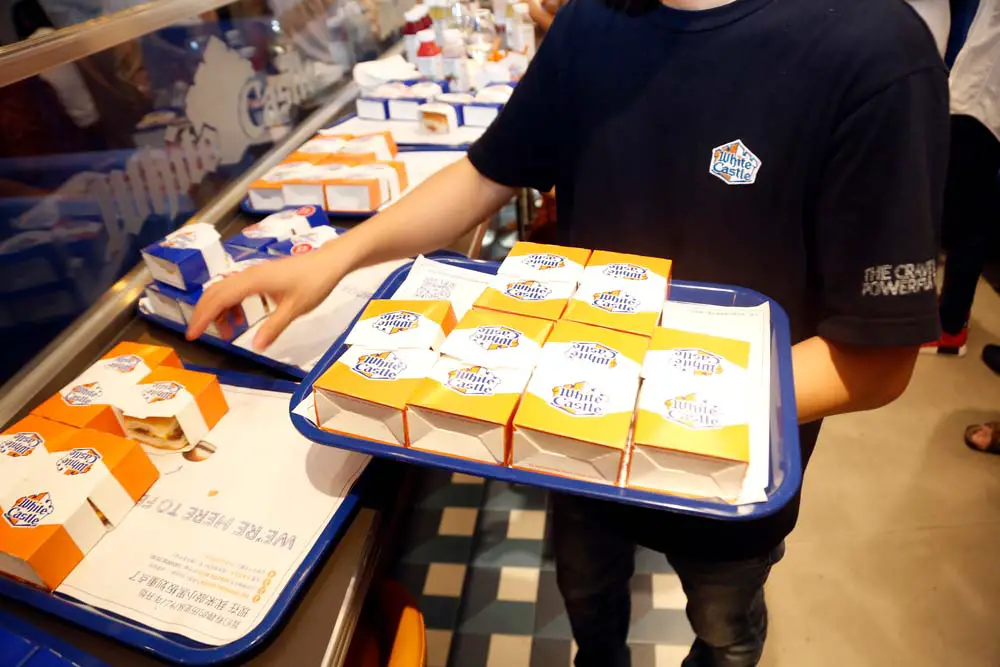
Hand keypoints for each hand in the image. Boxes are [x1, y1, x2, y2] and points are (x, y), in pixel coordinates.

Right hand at [186, 249, 346, 350]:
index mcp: (252, 281)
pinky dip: (232, 306)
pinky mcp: (261, 277)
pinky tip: (240, 321)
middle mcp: (248, 275)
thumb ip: (274, 327)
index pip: (219, 298)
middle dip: (204, 314)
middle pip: (215, 292)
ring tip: (226, 333)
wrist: (329, 262)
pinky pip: (237, 290)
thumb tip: (255, 347)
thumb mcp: (294, 308)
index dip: (203, 317)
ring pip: (225, 291)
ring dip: (219, 312)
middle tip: (197, 335)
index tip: (192, 334)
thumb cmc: (314, 283)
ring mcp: (254, 274)